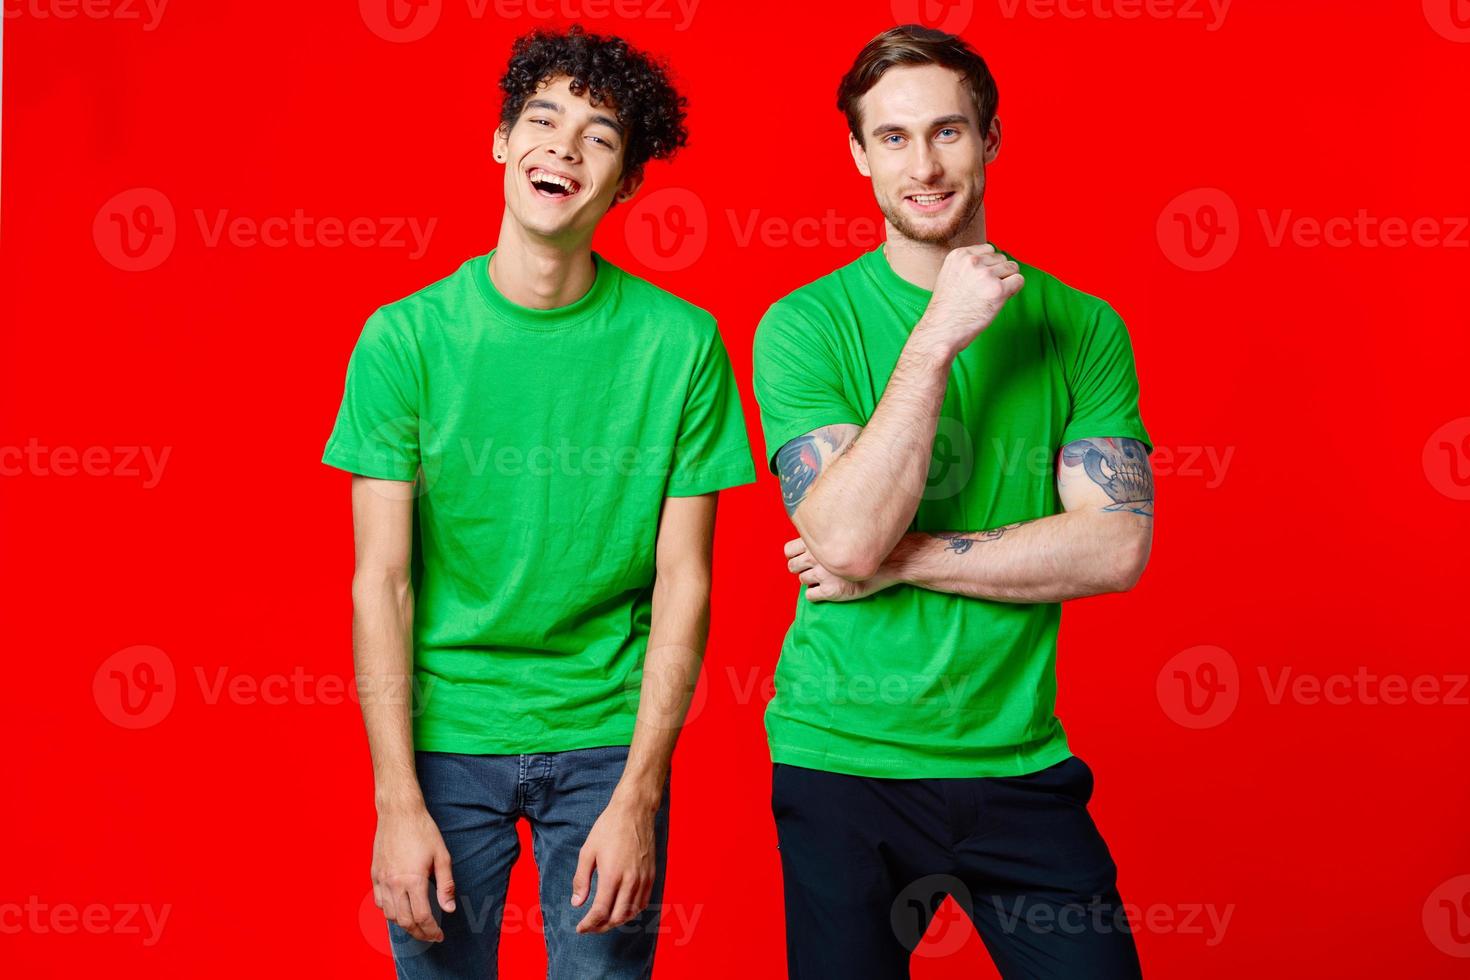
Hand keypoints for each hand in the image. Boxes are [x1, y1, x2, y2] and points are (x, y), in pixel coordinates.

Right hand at [371, 803, 455, 942]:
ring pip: (390, 914)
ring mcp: (382, 880)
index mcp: (413, 880)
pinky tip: (400, 908)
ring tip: (417, 924)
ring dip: (403, 924)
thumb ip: (446, 885)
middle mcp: (394, 883)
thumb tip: (450, 909)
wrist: (399, 812)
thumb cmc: (423, 831)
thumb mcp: (442, 856)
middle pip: (404, 921)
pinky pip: (380, 901)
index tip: (440, 936)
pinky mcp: (374, 874)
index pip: (422, 917)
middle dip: (419, 933)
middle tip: (430, 935)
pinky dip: (390, 911)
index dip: (432, 931)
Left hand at [572, 793, 657, 933]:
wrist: (634, 811)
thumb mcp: (587, 851)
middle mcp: (630, 880)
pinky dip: (632, 911)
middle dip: (601, 927)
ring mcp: (643, 878)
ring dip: (617, 921)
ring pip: (632, 913)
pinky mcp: (651, 875)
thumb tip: (577, 903)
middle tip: (590, 927)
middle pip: (617, 917)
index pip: (601, 911)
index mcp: (612, 875)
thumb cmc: (608, 828)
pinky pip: (643, 902)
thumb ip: (581, 880)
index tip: (580, 928)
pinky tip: (622, 909)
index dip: (589, 924)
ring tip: (604, 920)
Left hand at [784, 537, 898, 601]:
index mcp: (817, 541)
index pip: (788, 550)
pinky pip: (810, 596)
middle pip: (792, 566)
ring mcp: (823, 574)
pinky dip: (816, 594)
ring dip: (811, 580)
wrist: (891, 560)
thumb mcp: (845, 533)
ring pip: (802, 580)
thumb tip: (812, 541)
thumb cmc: (870, 545)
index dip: (794, 554)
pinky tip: (828, 589)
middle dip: (801, 568)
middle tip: (816, 569)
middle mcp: (816, 557)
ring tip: (826, 577)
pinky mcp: (831, 591)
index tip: (804, 556)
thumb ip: (826, 536)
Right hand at [914, 244, 1023, 355]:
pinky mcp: (998, 290)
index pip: (988, 249)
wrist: (941, 331)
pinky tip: (999, 301)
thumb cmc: (947, 309)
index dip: (988, 266)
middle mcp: (972, 261)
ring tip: (989, 297)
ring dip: (1006, 282)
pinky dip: (1014, 290)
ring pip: (1012, 268)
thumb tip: (995, 260)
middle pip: (1002, 258)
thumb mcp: (950, 276)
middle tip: (984, 293)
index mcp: (959, 255)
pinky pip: (1019, 280)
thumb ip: (968, 265)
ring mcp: (985, 275)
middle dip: (998, 274)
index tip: (978, 283)